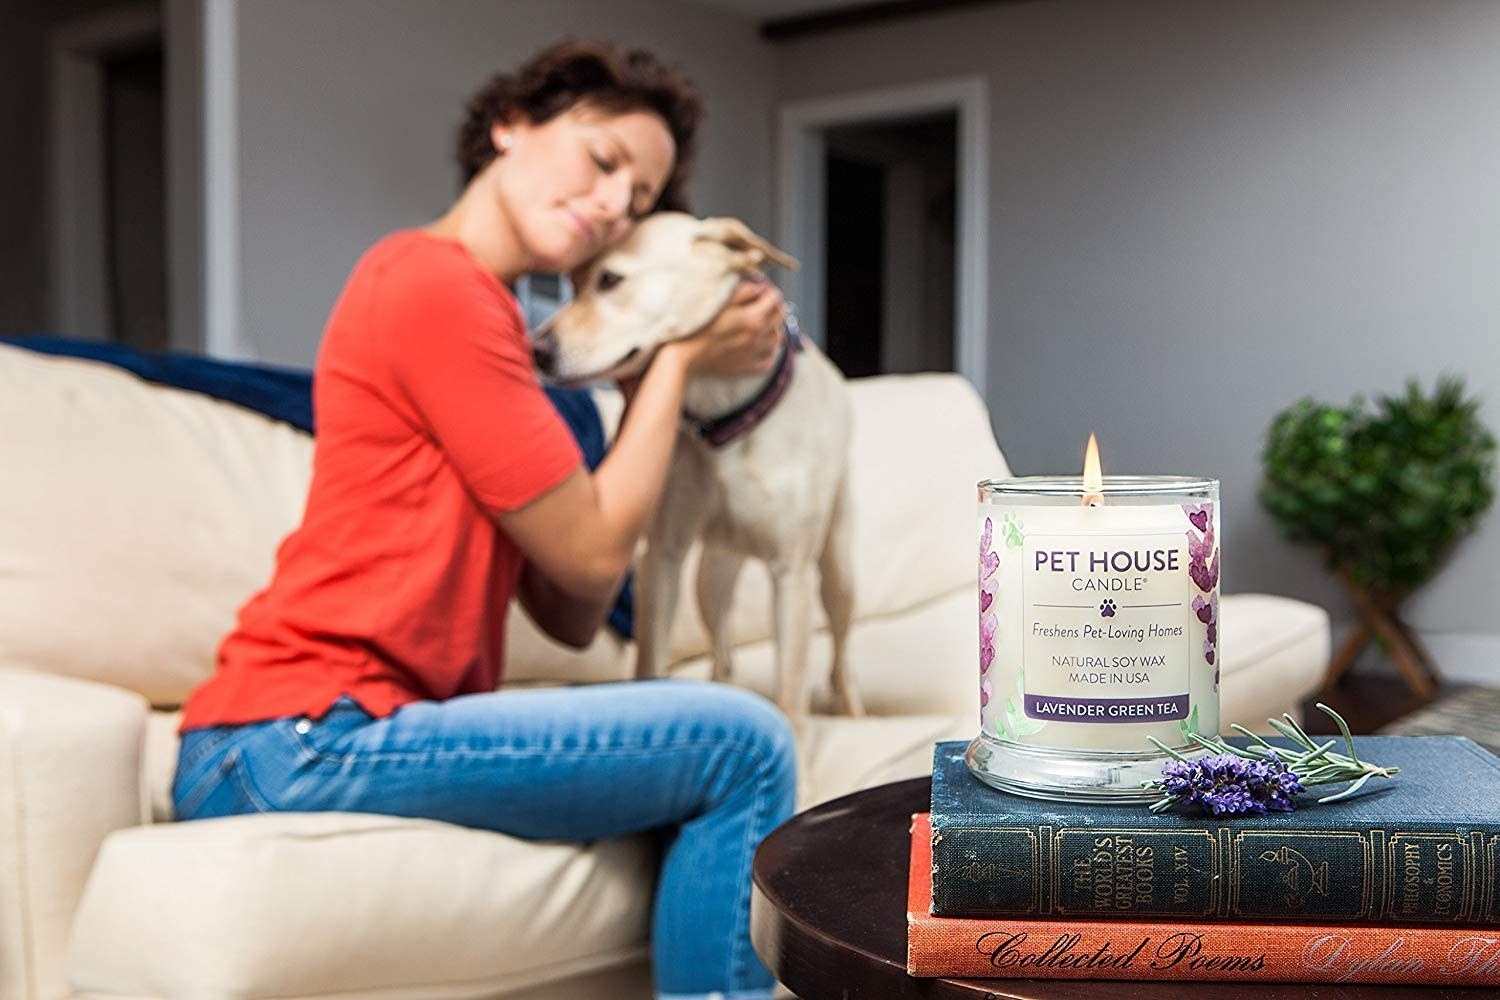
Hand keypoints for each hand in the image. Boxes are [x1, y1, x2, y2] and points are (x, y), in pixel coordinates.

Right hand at [661, 277, 785, 376]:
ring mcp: (754, 354)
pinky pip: (768, 360)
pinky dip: (767, 351)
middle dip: (774, 307)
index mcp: (753, 318)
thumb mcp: (719, 301)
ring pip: (776, 339)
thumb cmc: (697, 325)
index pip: (775, 298)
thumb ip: (743, 291)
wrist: (684, 357)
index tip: (761, 288)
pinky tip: (757, 345)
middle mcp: (758, 337)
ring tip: (760, 323)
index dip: (769, 290)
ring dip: (772, 328)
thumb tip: (759, 287)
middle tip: (762, 303)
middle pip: (780, 318)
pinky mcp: (747, 368)